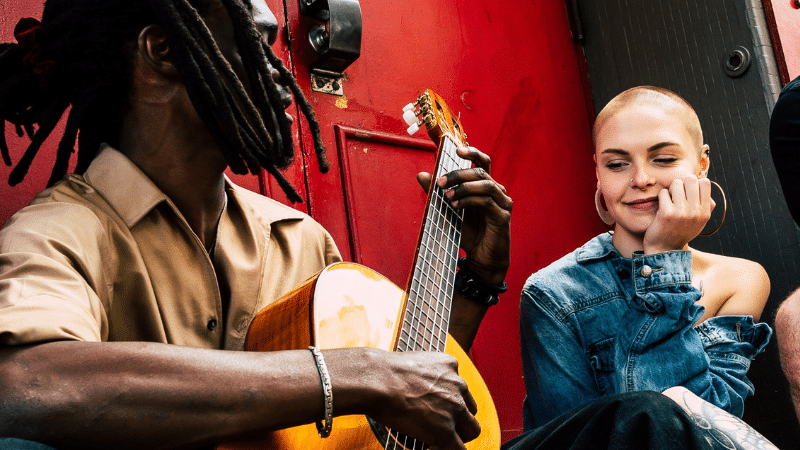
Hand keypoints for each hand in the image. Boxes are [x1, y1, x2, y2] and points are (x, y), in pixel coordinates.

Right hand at [363, 351, 480, 449]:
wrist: (376, 380)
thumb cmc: (382, 372)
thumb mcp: (412, 363)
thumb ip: (423, 376)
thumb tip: (415, 390)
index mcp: (449, 365)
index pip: (460, 389)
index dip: (450, 403)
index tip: (437, 410)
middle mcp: (457, 385)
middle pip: (470, 410)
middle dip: (458, 420)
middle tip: (439, 426)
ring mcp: (454, 408)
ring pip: (472, 430)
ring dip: (457, 437)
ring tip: (437, 441)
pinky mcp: (445, 430)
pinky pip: (458, 449)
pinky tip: (431, 449)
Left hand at [417, 147, 511, 284]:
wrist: (481, 258)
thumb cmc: (469, 233)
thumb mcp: (448, 210)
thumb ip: (437, 193)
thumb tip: (421, 174)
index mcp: (485, 185)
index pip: (482, 161)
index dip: (471, 152)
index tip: (456, 150)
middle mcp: (496, 190)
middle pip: (481, 171)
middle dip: (458, 174)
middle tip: (440, 182)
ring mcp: (502, 202)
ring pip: (486, 184)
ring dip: (464, 187)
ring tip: (447, 196)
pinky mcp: (503, 216)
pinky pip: (487, 201)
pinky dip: (469, 201)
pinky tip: (456, 206)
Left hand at [643, 177, 714, 254]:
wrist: (665, 249)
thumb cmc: (680, 231)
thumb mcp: (699, 221)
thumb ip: (705, 204)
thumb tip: (703, 182)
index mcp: (705, 212)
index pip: (705, 182)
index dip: (694, 184)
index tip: (687, 193)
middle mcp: (696, 212)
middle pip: (691, 179)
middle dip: (682, 184)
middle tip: (676, 195)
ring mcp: (682, 212)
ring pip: (676, 183)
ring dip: (671, 189)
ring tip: (669, 200)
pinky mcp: (667, 213)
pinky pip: (664, 192)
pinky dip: (661, 197)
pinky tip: (662, 206)